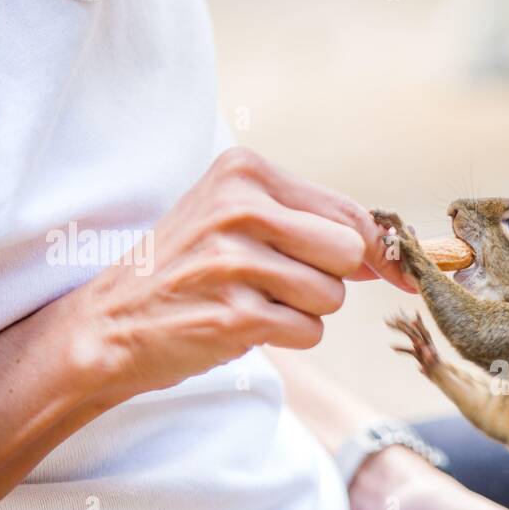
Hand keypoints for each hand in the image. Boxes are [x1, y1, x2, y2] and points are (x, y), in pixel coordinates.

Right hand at [64, 146, 413, 405]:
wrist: (110, 324)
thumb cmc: (189, 270)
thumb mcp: (239, 220)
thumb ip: (314, 225)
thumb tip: (399, 259)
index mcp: (244, 172)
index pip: (350, 214)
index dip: (372, 252)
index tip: (383, 273)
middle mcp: (239, 207)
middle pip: (348, 255)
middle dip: (327, 280)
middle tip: (277, 282)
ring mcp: (234, 261)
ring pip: (332, 298)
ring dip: (302, 311)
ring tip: (250, 299)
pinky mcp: (235, 314)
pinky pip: (309, 332)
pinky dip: (286, 338)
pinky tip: (240, 324)